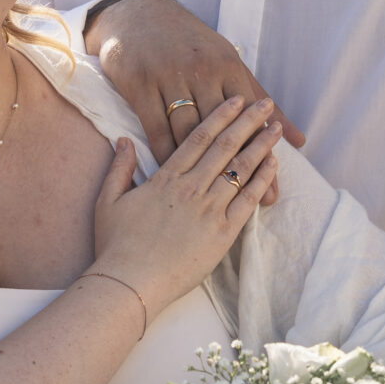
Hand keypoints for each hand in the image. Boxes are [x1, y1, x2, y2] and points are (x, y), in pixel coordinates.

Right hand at [86, 0, 306, 188]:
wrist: (139, 15)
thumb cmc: (191, 44)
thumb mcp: (229, 62)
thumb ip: (263, 99)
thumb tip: (299, 137)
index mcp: (226, 66)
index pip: (251, 118)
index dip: (262, 155)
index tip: (273, 188)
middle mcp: (201, 71)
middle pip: (223, 129)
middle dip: (239, 168)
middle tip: (249, 202)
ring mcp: (168, 77)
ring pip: (190, 131)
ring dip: (202, 167)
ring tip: (212, 199)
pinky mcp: (139, 85)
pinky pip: (156, 128)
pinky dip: (166, 154)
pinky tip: (176, 178)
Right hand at [88, 98, 281, 318]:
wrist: (130, 283)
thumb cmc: (116, 245)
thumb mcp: (109, 200)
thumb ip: (120, 168)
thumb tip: (124, 140)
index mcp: (166, 178)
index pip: (199, 137)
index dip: (221, 116)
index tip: (236, 100)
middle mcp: (191, 188)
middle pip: (226, 146)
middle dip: (248, 122)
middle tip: (265, 103)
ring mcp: (210, 210)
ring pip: (241, 169)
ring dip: (261, 146)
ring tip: (275, 129)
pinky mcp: (223, 234)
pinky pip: (248, 200)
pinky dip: (262, 180)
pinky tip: (273, 164)